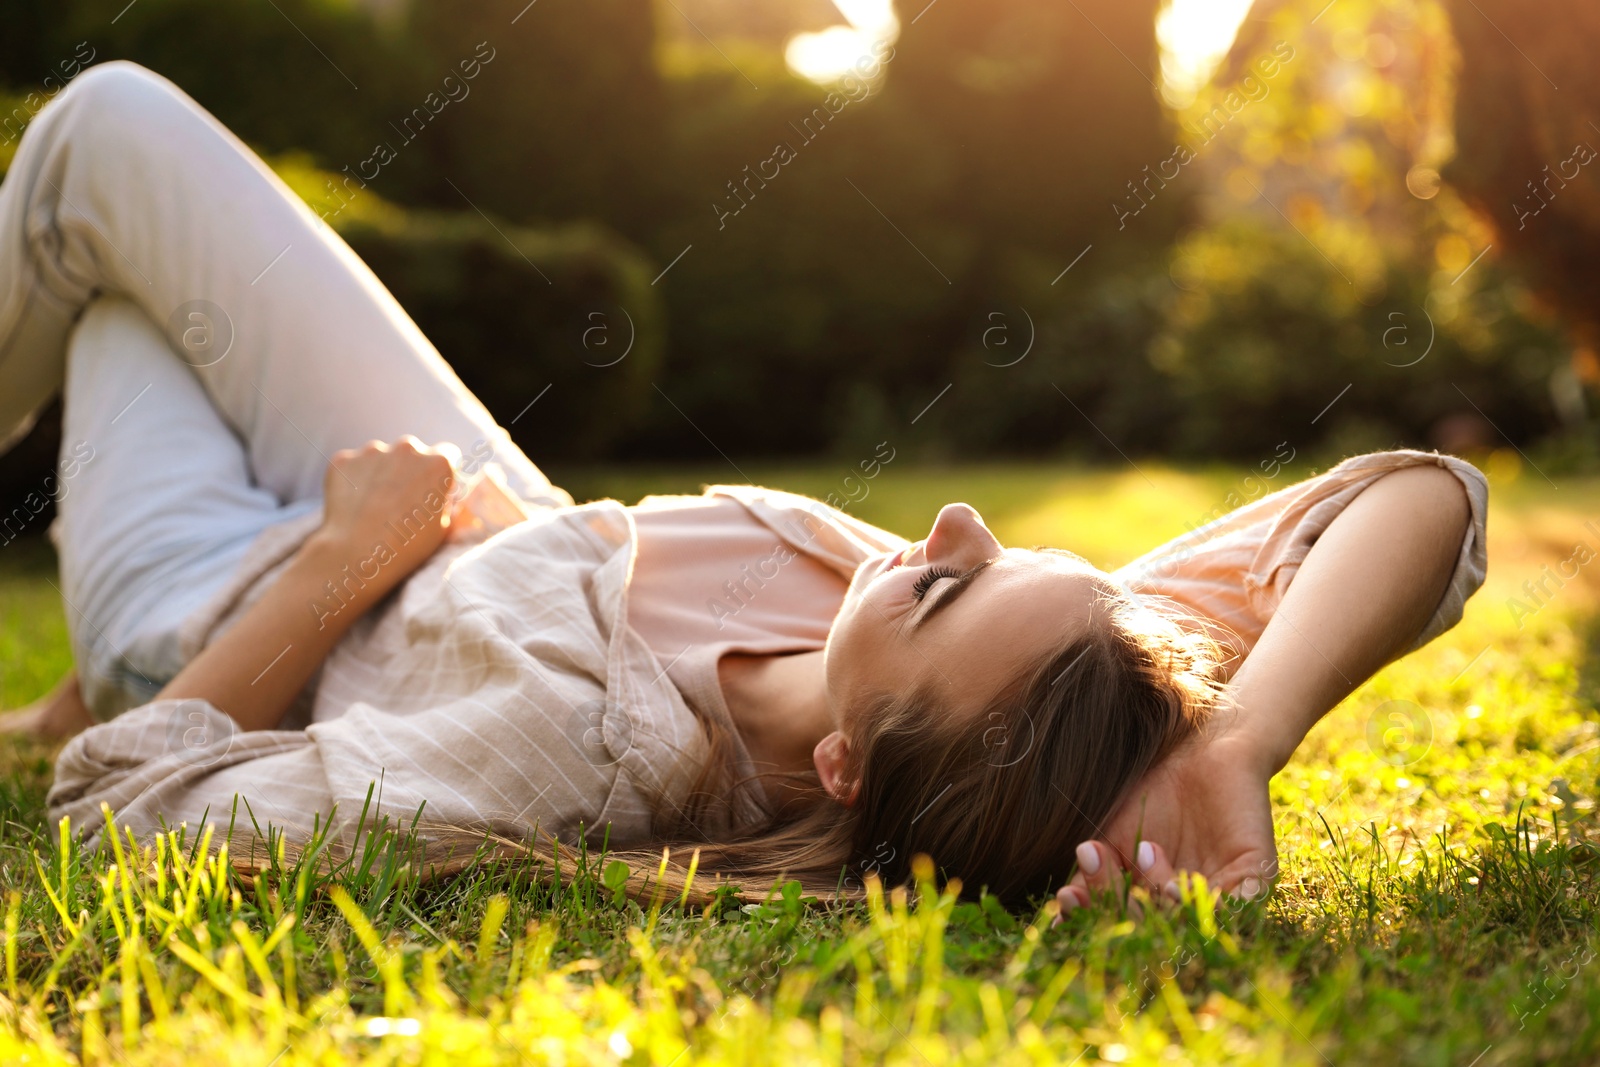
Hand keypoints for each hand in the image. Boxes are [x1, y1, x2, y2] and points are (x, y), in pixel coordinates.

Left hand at [312, 437, 456, 599]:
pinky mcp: (344, 459)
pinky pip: (354, 465)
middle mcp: (408, 448)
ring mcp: (373, 451)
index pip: (448, 454)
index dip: (441, 473)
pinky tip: (354, 504)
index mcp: (439, 463)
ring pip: (381, 456)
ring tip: (375, 505)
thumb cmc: (406, 547)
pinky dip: (354, 479)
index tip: (434, 487)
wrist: (355, 554)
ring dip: (381, 472)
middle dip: (410, 469)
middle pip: (413, 452)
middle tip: (401, 500)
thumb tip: (442, 496)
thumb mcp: (443, 528)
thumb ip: (445, 502)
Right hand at [1053, 726, 1277, 920]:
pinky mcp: (1255, 872)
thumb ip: (1093, 876)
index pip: (1124, 921)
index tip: (1066, 898)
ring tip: (1145, 852)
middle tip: (1103, 860)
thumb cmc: (1149, 789)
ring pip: (1193, 920)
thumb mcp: (1111, 835)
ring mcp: (1225, 889)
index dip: (1094, 917)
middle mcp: (1191, 902)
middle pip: (1156, 926)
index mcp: (1154, 899)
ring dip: (1160, 895)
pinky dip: (1207, 903)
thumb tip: (1059, 916)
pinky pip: (1240, 903)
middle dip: (1123, 900)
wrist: (1196, 744)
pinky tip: (1175, 884)